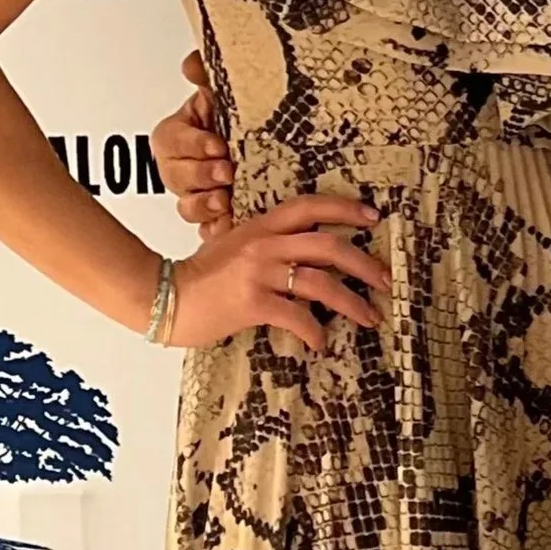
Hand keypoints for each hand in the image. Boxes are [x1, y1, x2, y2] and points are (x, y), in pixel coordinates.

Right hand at [153, 52, 232, 237]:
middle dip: (201, 174)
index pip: (172, 141)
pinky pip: (208, 231)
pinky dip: (219, 230)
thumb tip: (192, 64)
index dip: (193, 144)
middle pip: (176, 177)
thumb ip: (205, 75)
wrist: (260, 144)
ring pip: (188, 207)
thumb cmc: (233, 120)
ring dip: (205, 205)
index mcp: (175, 137)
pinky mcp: (213, 218)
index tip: (216, 144)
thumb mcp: (221, 93)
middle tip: (226, 170)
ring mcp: (195, 195)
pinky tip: (231, 225)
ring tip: (227, 200)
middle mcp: (180, 168)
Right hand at [167, 194, 388, 353]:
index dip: (345, 209)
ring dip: (352, 301)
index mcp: (263, 225)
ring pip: (321, 282)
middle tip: (385, 280)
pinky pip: (297, 316)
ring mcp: (259, 272)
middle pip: (329, 245)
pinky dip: (315, 332)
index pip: (311, 206)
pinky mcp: (252, 303)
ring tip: (369, 316)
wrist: (165, 297)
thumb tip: (311, 255)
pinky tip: (321, 343)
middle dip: (364, 264)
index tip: (373, 217)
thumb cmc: (203, 274)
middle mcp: (266, 243)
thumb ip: (270, 242)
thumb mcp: (237, 243)